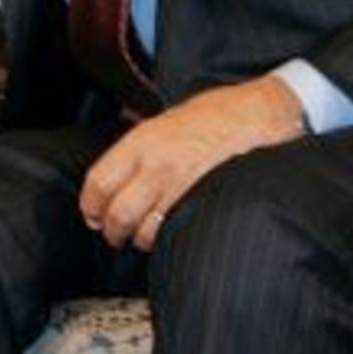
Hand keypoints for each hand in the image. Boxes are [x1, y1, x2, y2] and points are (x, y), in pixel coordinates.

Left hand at [79, 75, 304, 251]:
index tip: (92, 214)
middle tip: (113, 234)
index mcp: (142, 141)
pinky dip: (168, 239)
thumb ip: (139, 146)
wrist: (262, 115)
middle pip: (118, 214)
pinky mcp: (206, 204)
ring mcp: (182, 187)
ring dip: (140, 239)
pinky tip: (170, 234)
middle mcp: (158, 165)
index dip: (90, 205)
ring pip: (146, 231)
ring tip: (142, 236)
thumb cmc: (217, 114)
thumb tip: (116, 173)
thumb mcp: (166, 120)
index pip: (99, 182)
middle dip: (112, 231)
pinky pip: (176, 232)